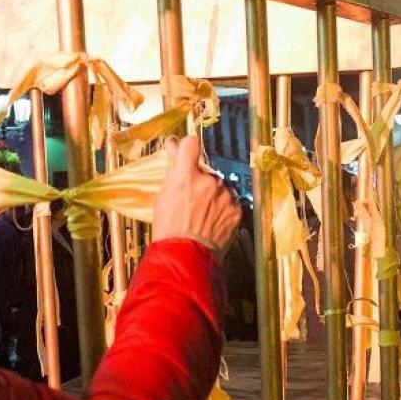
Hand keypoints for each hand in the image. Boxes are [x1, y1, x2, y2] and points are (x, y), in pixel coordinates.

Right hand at [152, 136, 238, 252]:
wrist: (186, 256)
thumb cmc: (170, 229)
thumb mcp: (163, 195)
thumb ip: (172, 169)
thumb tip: (174, 147)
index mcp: (186, 175)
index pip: (191, 143)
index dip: (187, 146)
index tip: (185, 150)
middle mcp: (209, 180)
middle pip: (206, 170)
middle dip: (199, 180)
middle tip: (190, 200)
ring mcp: (225, 195)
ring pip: (219, 186)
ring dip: (212, 195)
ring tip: (201, 215)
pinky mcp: (236, 209)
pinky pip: (230, 201)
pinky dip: (223, 209)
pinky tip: (211, 221)